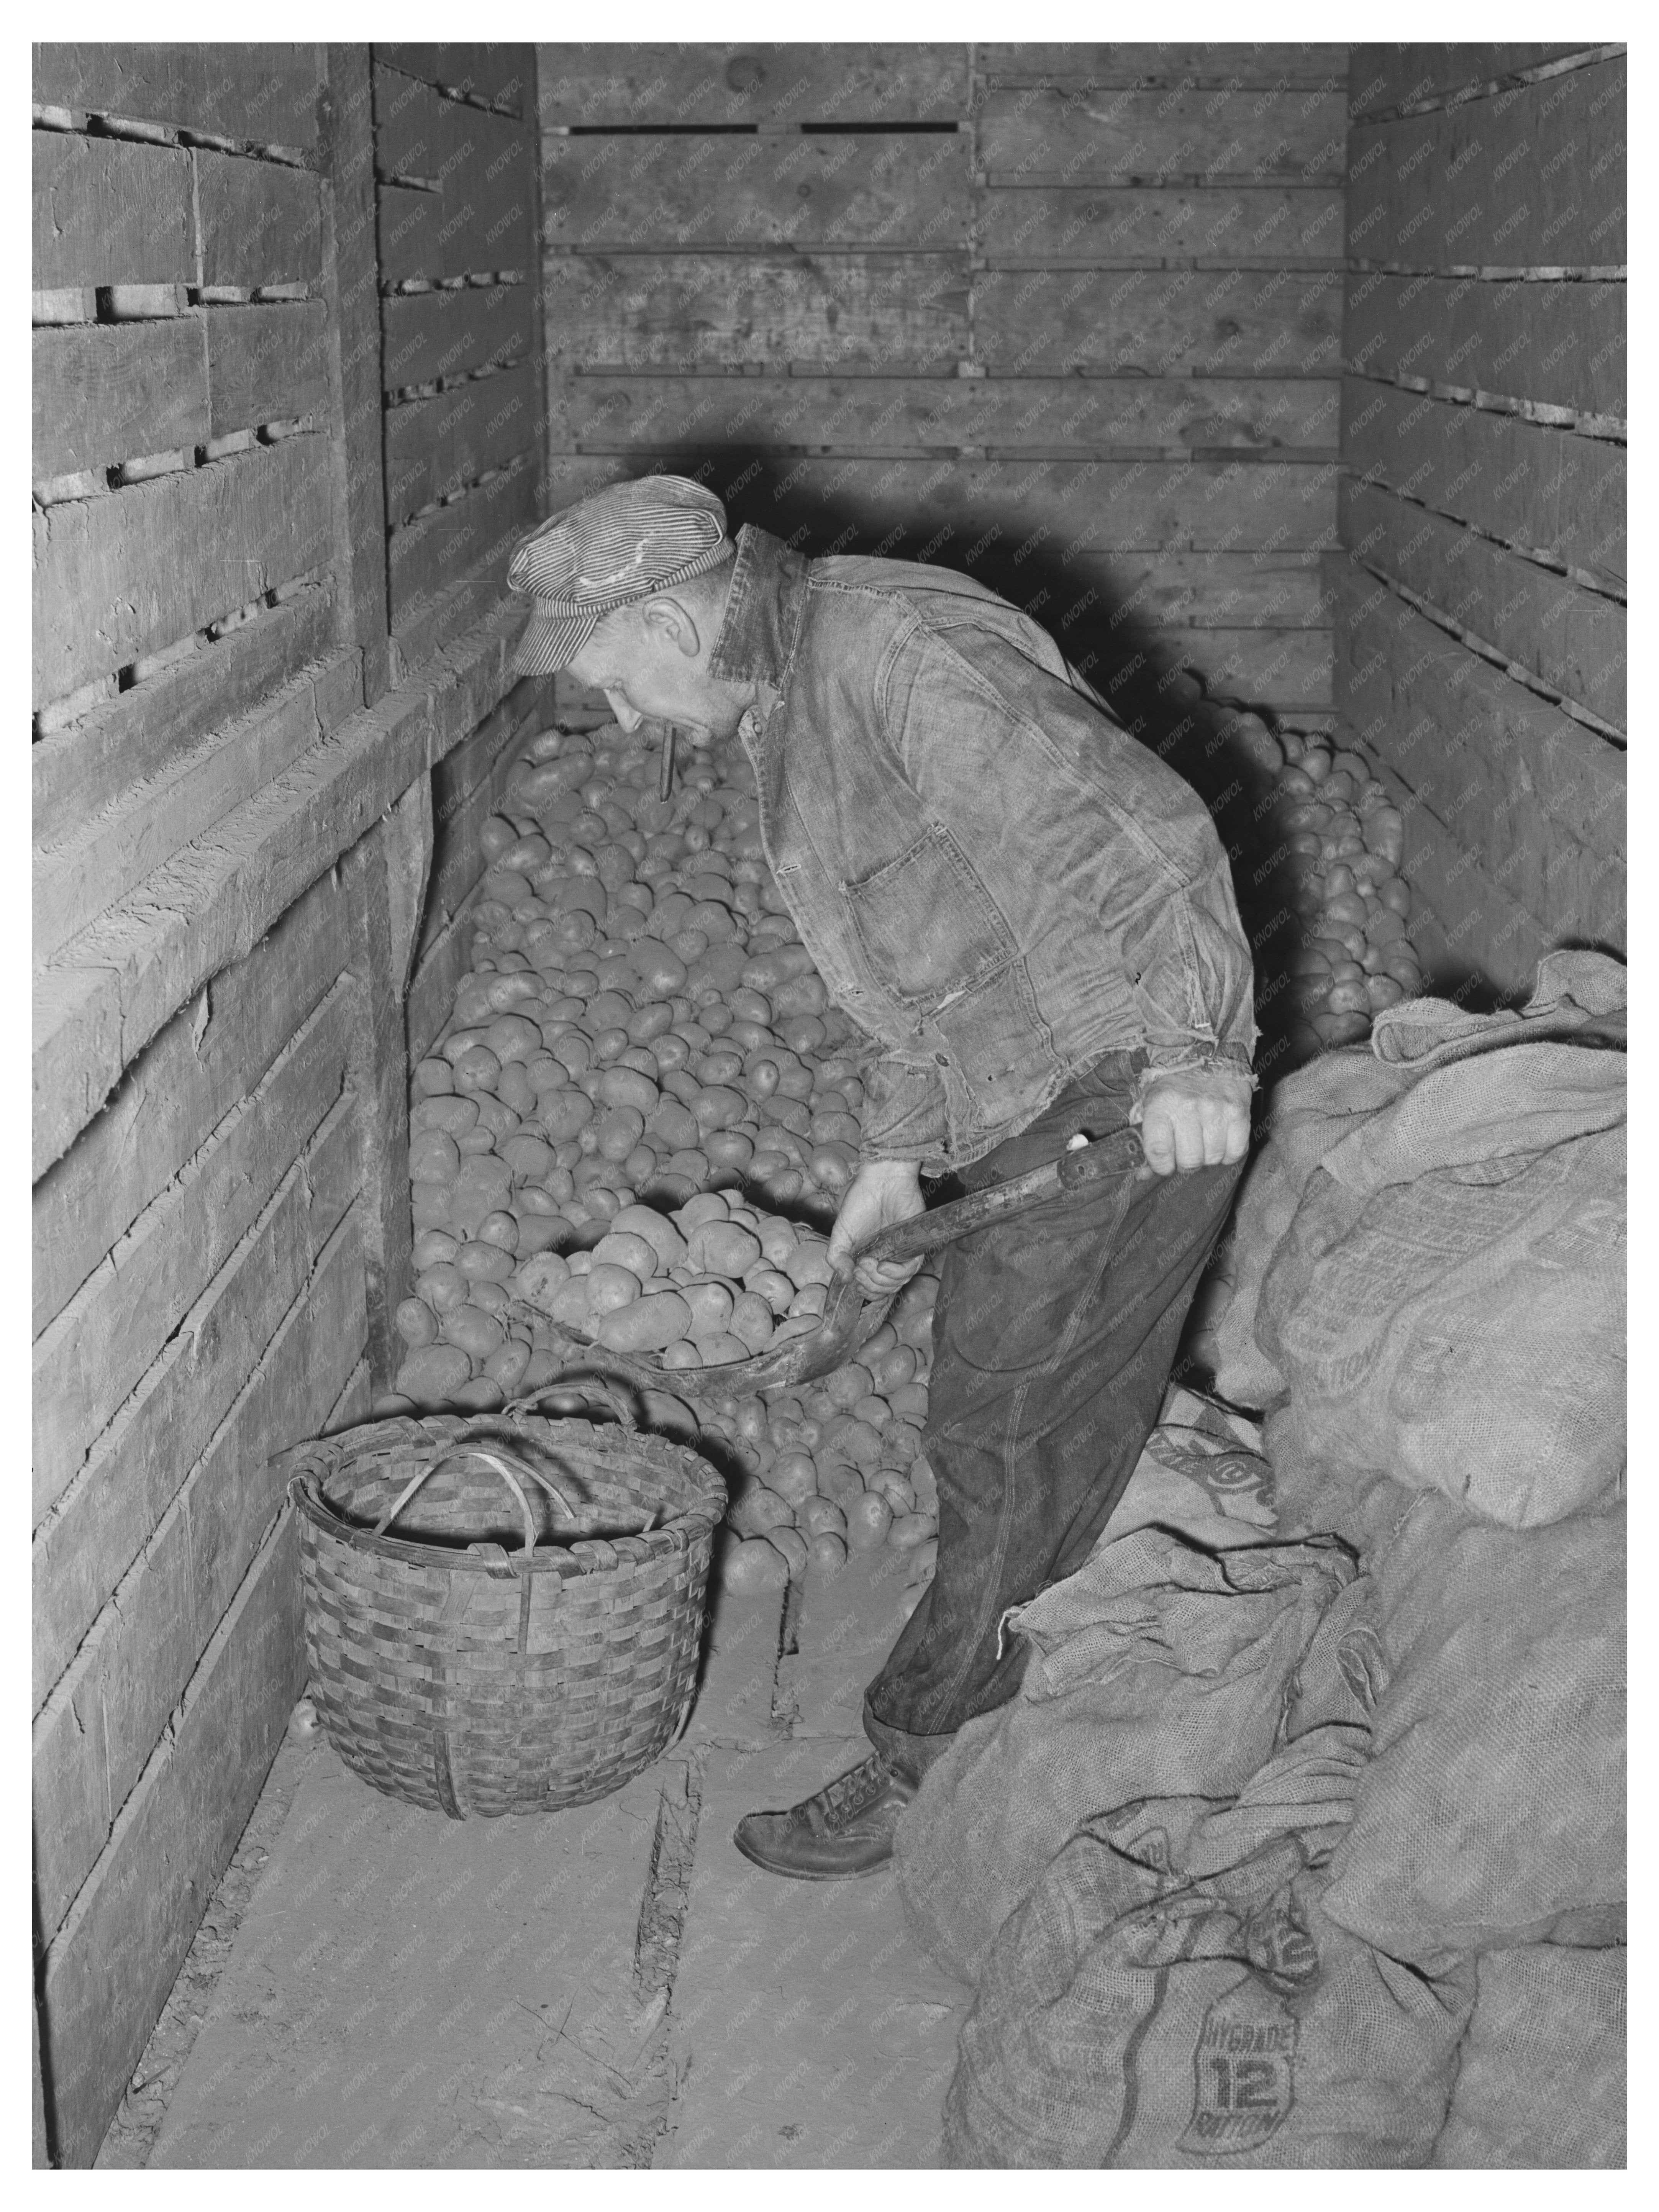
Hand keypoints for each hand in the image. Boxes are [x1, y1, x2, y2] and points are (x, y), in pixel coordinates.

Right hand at [827, 1160, 926, 1296]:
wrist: (882, 1181)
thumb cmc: (861, 1202)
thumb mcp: (840, 1232)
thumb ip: (836, 1257)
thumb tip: (844, 1279)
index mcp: (869, 1258)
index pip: (871, 1288)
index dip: (863, 1291)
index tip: (854, 1277)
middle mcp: (886, 1259)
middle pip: (883, 1291)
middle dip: (868, 1286)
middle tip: (860, 1268)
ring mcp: (901, 1254)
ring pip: (896, 1284)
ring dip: (879, 1281)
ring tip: (868, 1264)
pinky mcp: (915, 1247)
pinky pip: (910, 1271)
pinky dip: (894, 1273)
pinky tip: (882, 1265)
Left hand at [1134, 1069, 1251, 1176]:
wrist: (1205, 1058)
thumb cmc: (1173, 1089)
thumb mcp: (1150, 1107)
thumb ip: (1144, 1142)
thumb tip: (1142, 1175)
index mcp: (1161, 1105)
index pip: (1159, 1151)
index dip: (1161, 1166)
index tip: (1164, 1163)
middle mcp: (1188, 1107)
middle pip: (1190, 1160)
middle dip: (1186, 1162)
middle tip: (1185, 1150)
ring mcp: (1216, 1109)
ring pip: (1213, 1158)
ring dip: (1208, 1157)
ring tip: (1203, 1141)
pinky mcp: (1239, 1112)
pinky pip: (1236, 1151)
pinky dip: (1228, 1152)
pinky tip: (1220, 1139)